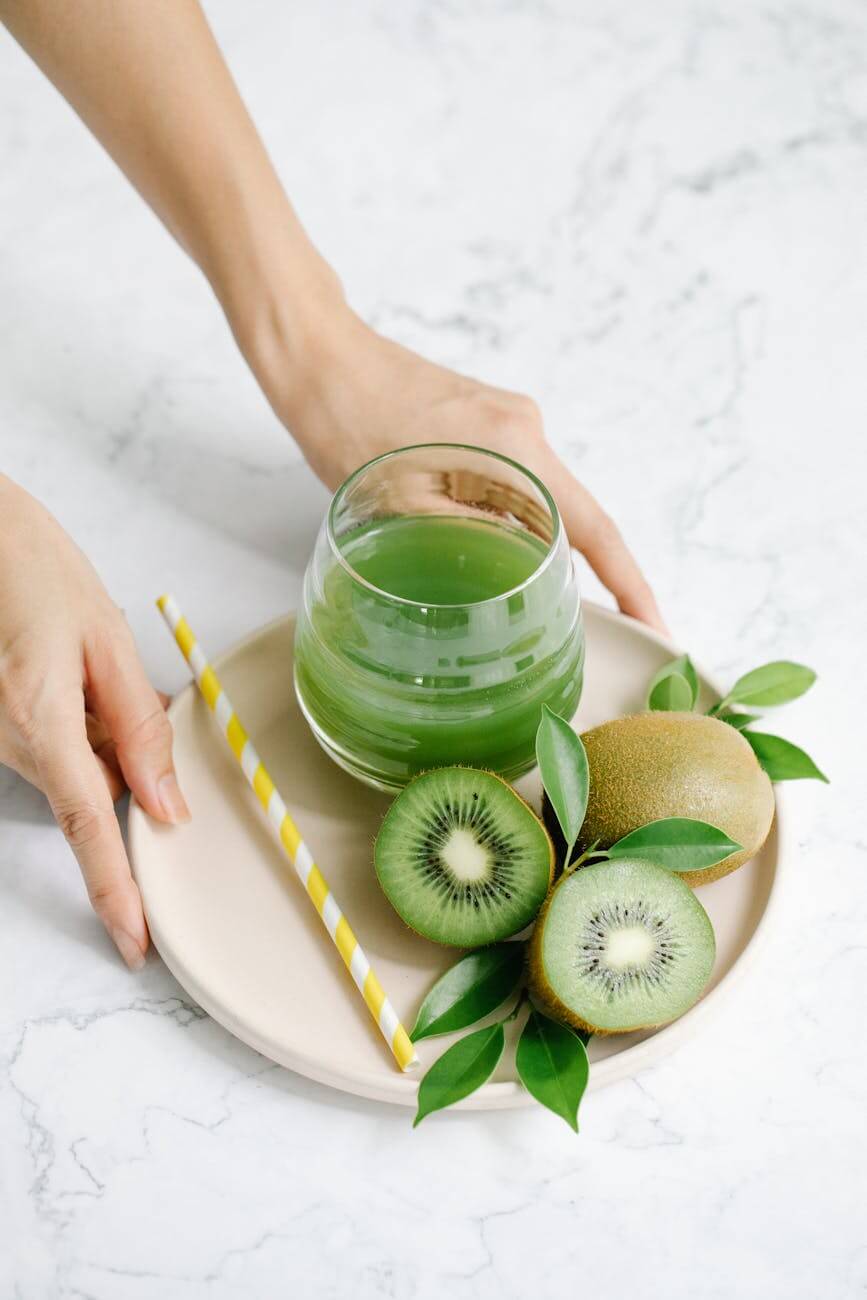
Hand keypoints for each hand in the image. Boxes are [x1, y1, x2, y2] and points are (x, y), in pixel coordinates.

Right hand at [0, 476, 188, 967]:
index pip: (88, 827)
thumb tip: (167, 804)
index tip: (136, 943)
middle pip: (91, 794)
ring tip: (98, 662)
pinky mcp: (2, 725)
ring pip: (78, 768)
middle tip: (131, 694)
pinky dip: (87, 724)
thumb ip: (139, 724)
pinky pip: (58, 744)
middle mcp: (13, 743)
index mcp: (42, 724)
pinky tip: (83, 671)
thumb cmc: (33, 570)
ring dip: (109, 739)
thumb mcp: (105, 639)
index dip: (115, 890)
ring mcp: (2, 737)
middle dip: (129, 772)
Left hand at [262, 309, 665, 630]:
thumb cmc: (348, 424)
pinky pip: (518, 480)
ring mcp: (509, 420)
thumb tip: (522, 577)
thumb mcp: (406, 506)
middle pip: (574, 516)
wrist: (319, 357)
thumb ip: (472, 543)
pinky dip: (509, 520)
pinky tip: (478, 549)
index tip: (655, 625)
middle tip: (567, 632)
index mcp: (517, 449)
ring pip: (541, 501)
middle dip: (578, 576)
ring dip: (532, 548)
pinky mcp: (487, 419)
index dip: (630, 585)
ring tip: (509, 596)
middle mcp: (527, 429)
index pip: (596, 530)